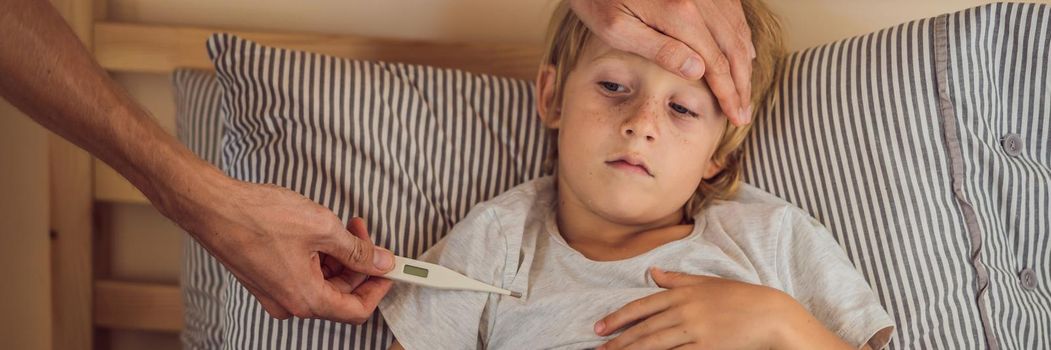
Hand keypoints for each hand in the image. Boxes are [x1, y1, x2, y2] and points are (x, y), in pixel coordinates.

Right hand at [169, 175, 394, 323]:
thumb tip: (381, 262)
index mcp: (306, 299)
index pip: (357, 310)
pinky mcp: (267, 279)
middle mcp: (290, 304)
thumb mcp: (323, 228)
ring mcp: (276, 293)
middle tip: (363, 233)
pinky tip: (320, 230)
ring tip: (342, 225)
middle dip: (358, 264)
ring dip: (338, 256)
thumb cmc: (258, 217)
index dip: (378, 288)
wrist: (213, 207)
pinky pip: (303, 274)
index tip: (389, 268)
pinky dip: (318, 255)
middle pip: (340, 294)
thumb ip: (357, 250)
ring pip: (322, 282)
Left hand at [569, 0, 754, 124]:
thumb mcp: (618, 29)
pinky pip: (733, 14)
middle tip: (744, 113)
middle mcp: (701, 0)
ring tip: (744, 91)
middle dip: (742, 85)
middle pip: (733, 50)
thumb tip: (697, 71)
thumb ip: (659, 50)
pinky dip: (741, 37)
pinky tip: (742, 53)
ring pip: (738, 31)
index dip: (729, 93)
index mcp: (680, 15)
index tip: (737, 116)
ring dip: (744, 64)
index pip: (716, 64)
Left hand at [594, 267, 837, 349]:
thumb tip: (653, 273)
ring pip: (654, 343)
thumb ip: (677, 279)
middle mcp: (684, 311)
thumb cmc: (739, 297)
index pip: (641, 307)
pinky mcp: (706, 348)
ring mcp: (694, 331)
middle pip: (643, 328)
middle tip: (598, 349)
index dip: (617, 318)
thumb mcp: (706, 282)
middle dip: (618, 340)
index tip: (599, 327)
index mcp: (681, 293)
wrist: (769, 314)